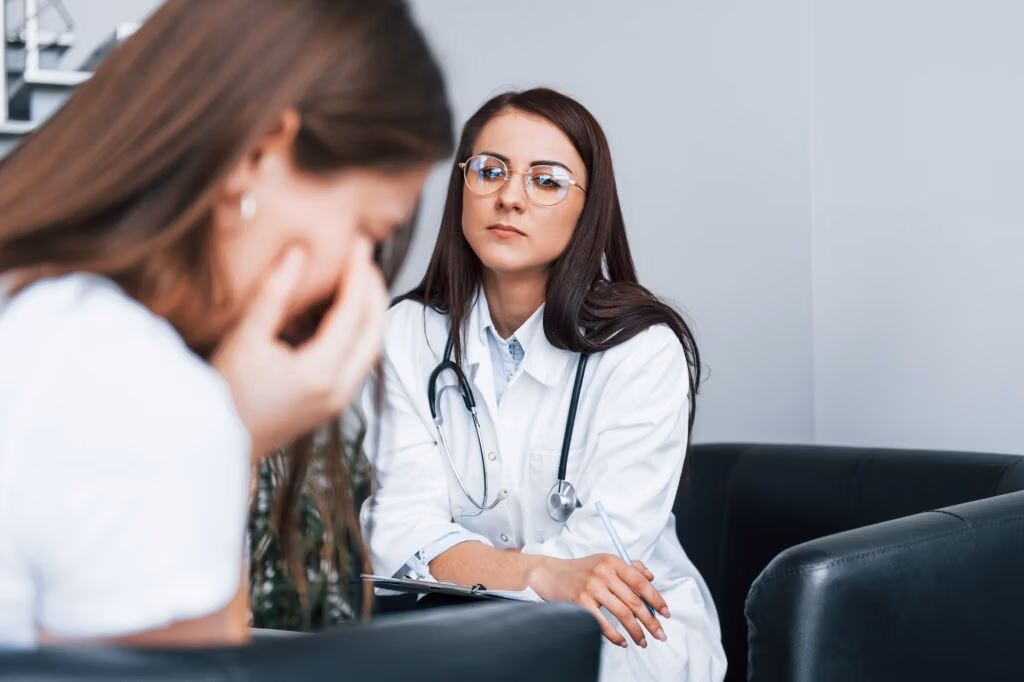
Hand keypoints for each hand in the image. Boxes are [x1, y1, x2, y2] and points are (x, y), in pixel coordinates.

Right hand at [212, 242, 387, 456]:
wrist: (218, 445)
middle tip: (365, 258)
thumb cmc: (224, 395)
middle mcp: (340, 389)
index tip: (360, 245)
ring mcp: (340, 400)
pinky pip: (361, 360)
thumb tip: (298, 253)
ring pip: (372, 346)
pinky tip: (345, 312)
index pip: (353, 313)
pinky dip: (362, 331)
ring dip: (371, 311)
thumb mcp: (244, 339)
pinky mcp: (334, 404)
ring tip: (359, 278)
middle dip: (374, 290)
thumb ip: (273, 294)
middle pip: (375, 330)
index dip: (359, 274)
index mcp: (320, 373)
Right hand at [529, 555, 669, 647]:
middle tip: (660, 634)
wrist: (550, 573)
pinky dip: (615, 636)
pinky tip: (622, 641)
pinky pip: (603, 623)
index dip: (656, 599)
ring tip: (643, 641)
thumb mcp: (605, 561)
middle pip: (634, 601)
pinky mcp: (581, 602)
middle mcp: (604, 573)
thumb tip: (650, 577)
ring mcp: (592, 587)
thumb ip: (629, 567)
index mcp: (613, 562)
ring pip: (622, 614)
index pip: (641, 582)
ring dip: (636, 631)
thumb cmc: (580, 569)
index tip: (665, 613)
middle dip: (651, 621)